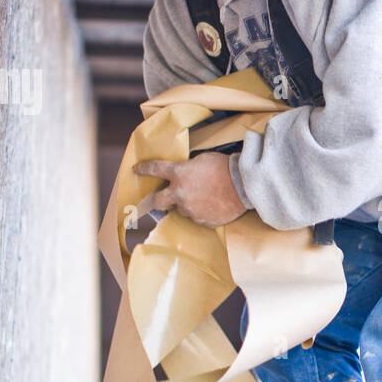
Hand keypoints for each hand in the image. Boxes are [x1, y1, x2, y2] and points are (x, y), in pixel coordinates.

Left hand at [133, 153, 248, 229]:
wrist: (244, 186)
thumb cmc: (225, 168)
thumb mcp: (202, 159)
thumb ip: (187, 167)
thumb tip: (183, 173)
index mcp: (179, 174)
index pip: (154, 169)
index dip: (143, 169)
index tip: (136, 169)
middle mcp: (180, 194)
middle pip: (158, 201)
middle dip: (157, 199)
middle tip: (163, 196)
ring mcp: (190, 210)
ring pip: (181, 209)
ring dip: (187, 203)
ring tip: (203, 197)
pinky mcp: (202, 221)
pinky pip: (197, 217)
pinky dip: (201, 211)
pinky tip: (212, 204)